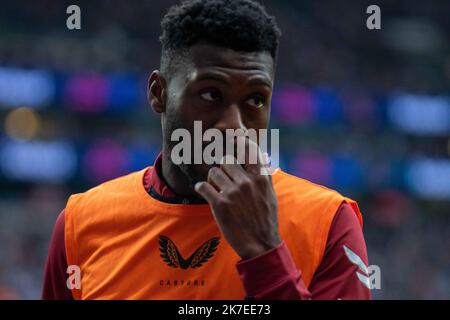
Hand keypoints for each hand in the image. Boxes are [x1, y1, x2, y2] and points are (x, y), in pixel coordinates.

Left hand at [194, 139, 280, 259]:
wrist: (260, 244)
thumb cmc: (265, 219)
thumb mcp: (270, 194)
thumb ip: (264, 175)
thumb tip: (263, 156)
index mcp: (260, 178)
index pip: (249, 149)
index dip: (239, 141)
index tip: (232, 138)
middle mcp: (246, 182)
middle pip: (226, 160)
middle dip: (222, 168)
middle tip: (223, 179)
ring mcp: (232, 193)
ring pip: (213, 172)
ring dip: (212, 180)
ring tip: (216, 190)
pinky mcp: (219, 204)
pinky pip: (202, 186)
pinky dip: (201, 188)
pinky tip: (204, 193)